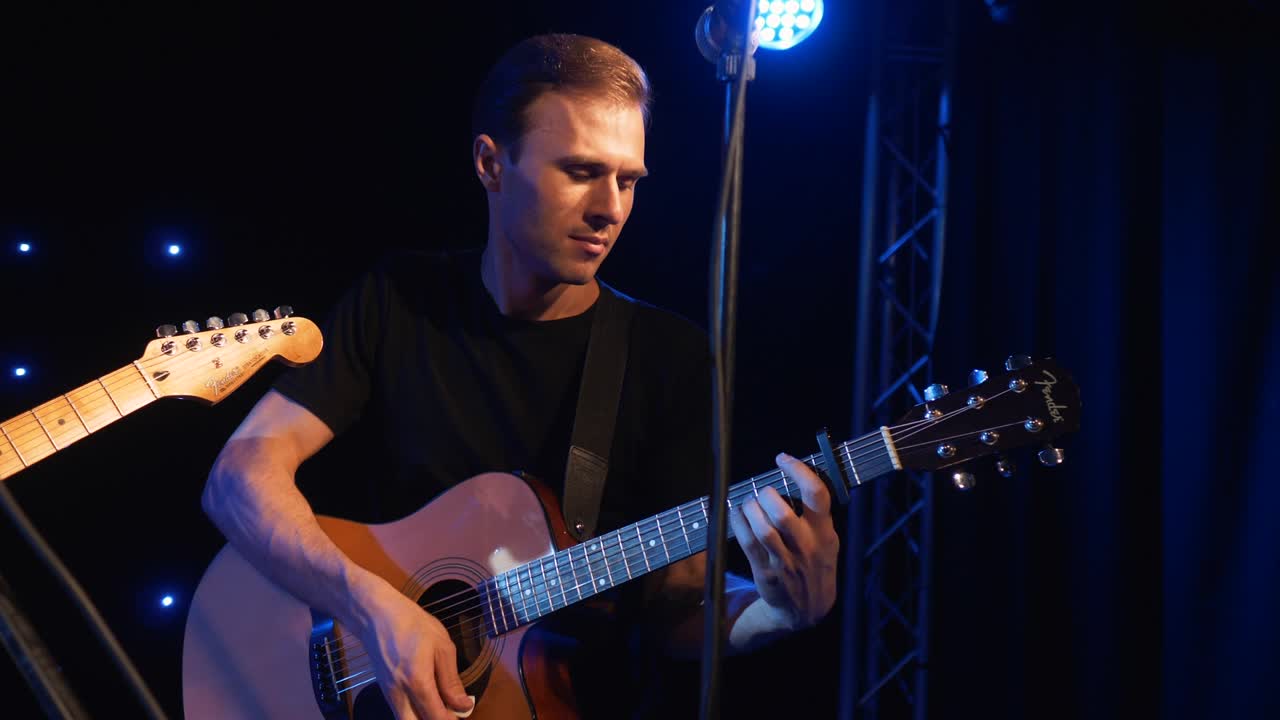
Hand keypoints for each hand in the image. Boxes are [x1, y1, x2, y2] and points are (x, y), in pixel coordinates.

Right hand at [348, 580, 475, 718]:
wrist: (376, 615)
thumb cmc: (411, 624)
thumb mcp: (441, 646)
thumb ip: (451, 681)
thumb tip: (463, 705)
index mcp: (417, 682)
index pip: (436, 718)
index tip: (464, 711)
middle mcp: (399, 694)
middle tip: (450, 712)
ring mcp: (388, 694)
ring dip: (424, 717)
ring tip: (440, 703)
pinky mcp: (384, 690)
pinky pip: (400, 711)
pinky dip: (414, 711)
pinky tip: (427, 697)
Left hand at [728, 452, 839, 630]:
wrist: (807, 610)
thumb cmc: (815, 565)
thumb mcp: (827, 542)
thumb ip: (817, 516)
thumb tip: (796, 478)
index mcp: (825, 534)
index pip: (817, 495)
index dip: (799, 471)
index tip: (783, 459)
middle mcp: (807, 547)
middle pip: (783, 513)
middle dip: (767, 496)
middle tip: (763, 492)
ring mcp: (786, 561)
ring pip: (763, 528)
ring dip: (750, 508)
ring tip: (749, 502)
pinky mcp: (767, 572)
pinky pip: (748, 542)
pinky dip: (739, 523)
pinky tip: (737, 514)